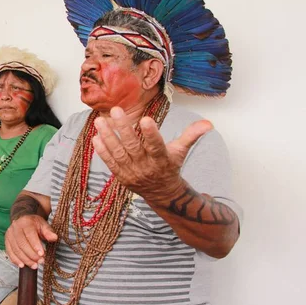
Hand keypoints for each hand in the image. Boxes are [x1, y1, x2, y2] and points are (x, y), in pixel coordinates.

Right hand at [5, 215, 57, 268]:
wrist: (23, 220)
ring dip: (25, 259)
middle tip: (40, 262)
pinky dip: (15, 260)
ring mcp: (9, 235)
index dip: (35, 245)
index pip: (30, 234)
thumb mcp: (43, 225)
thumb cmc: (35, 224)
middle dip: (31, 255)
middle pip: (22, 244)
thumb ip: (48, 232)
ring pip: (16, 249)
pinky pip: (9, 252)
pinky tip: (22, 265)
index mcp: (26, 222)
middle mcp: (15, 228)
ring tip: (34, 266)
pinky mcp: (6, 241)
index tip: (42, 254)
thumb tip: (54, 237)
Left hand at [92, 107, 212, 203]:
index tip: (146, 119)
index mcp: (162, 159)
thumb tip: (209, 123)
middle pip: (133, 146)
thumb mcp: (181, 151)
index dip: (151, 134)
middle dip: (123, 128)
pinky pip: (110, 163)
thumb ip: (191, 135)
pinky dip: (102, 151)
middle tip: (115, 110)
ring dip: (108, 137)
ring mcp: (132, 172)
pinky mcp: (121, 176)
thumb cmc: (170, 167)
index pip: (156, 146)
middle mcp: (146, 166)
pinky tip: (96, 137)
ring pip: (118, 153)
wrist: (161, 193)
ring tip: (100, 121)